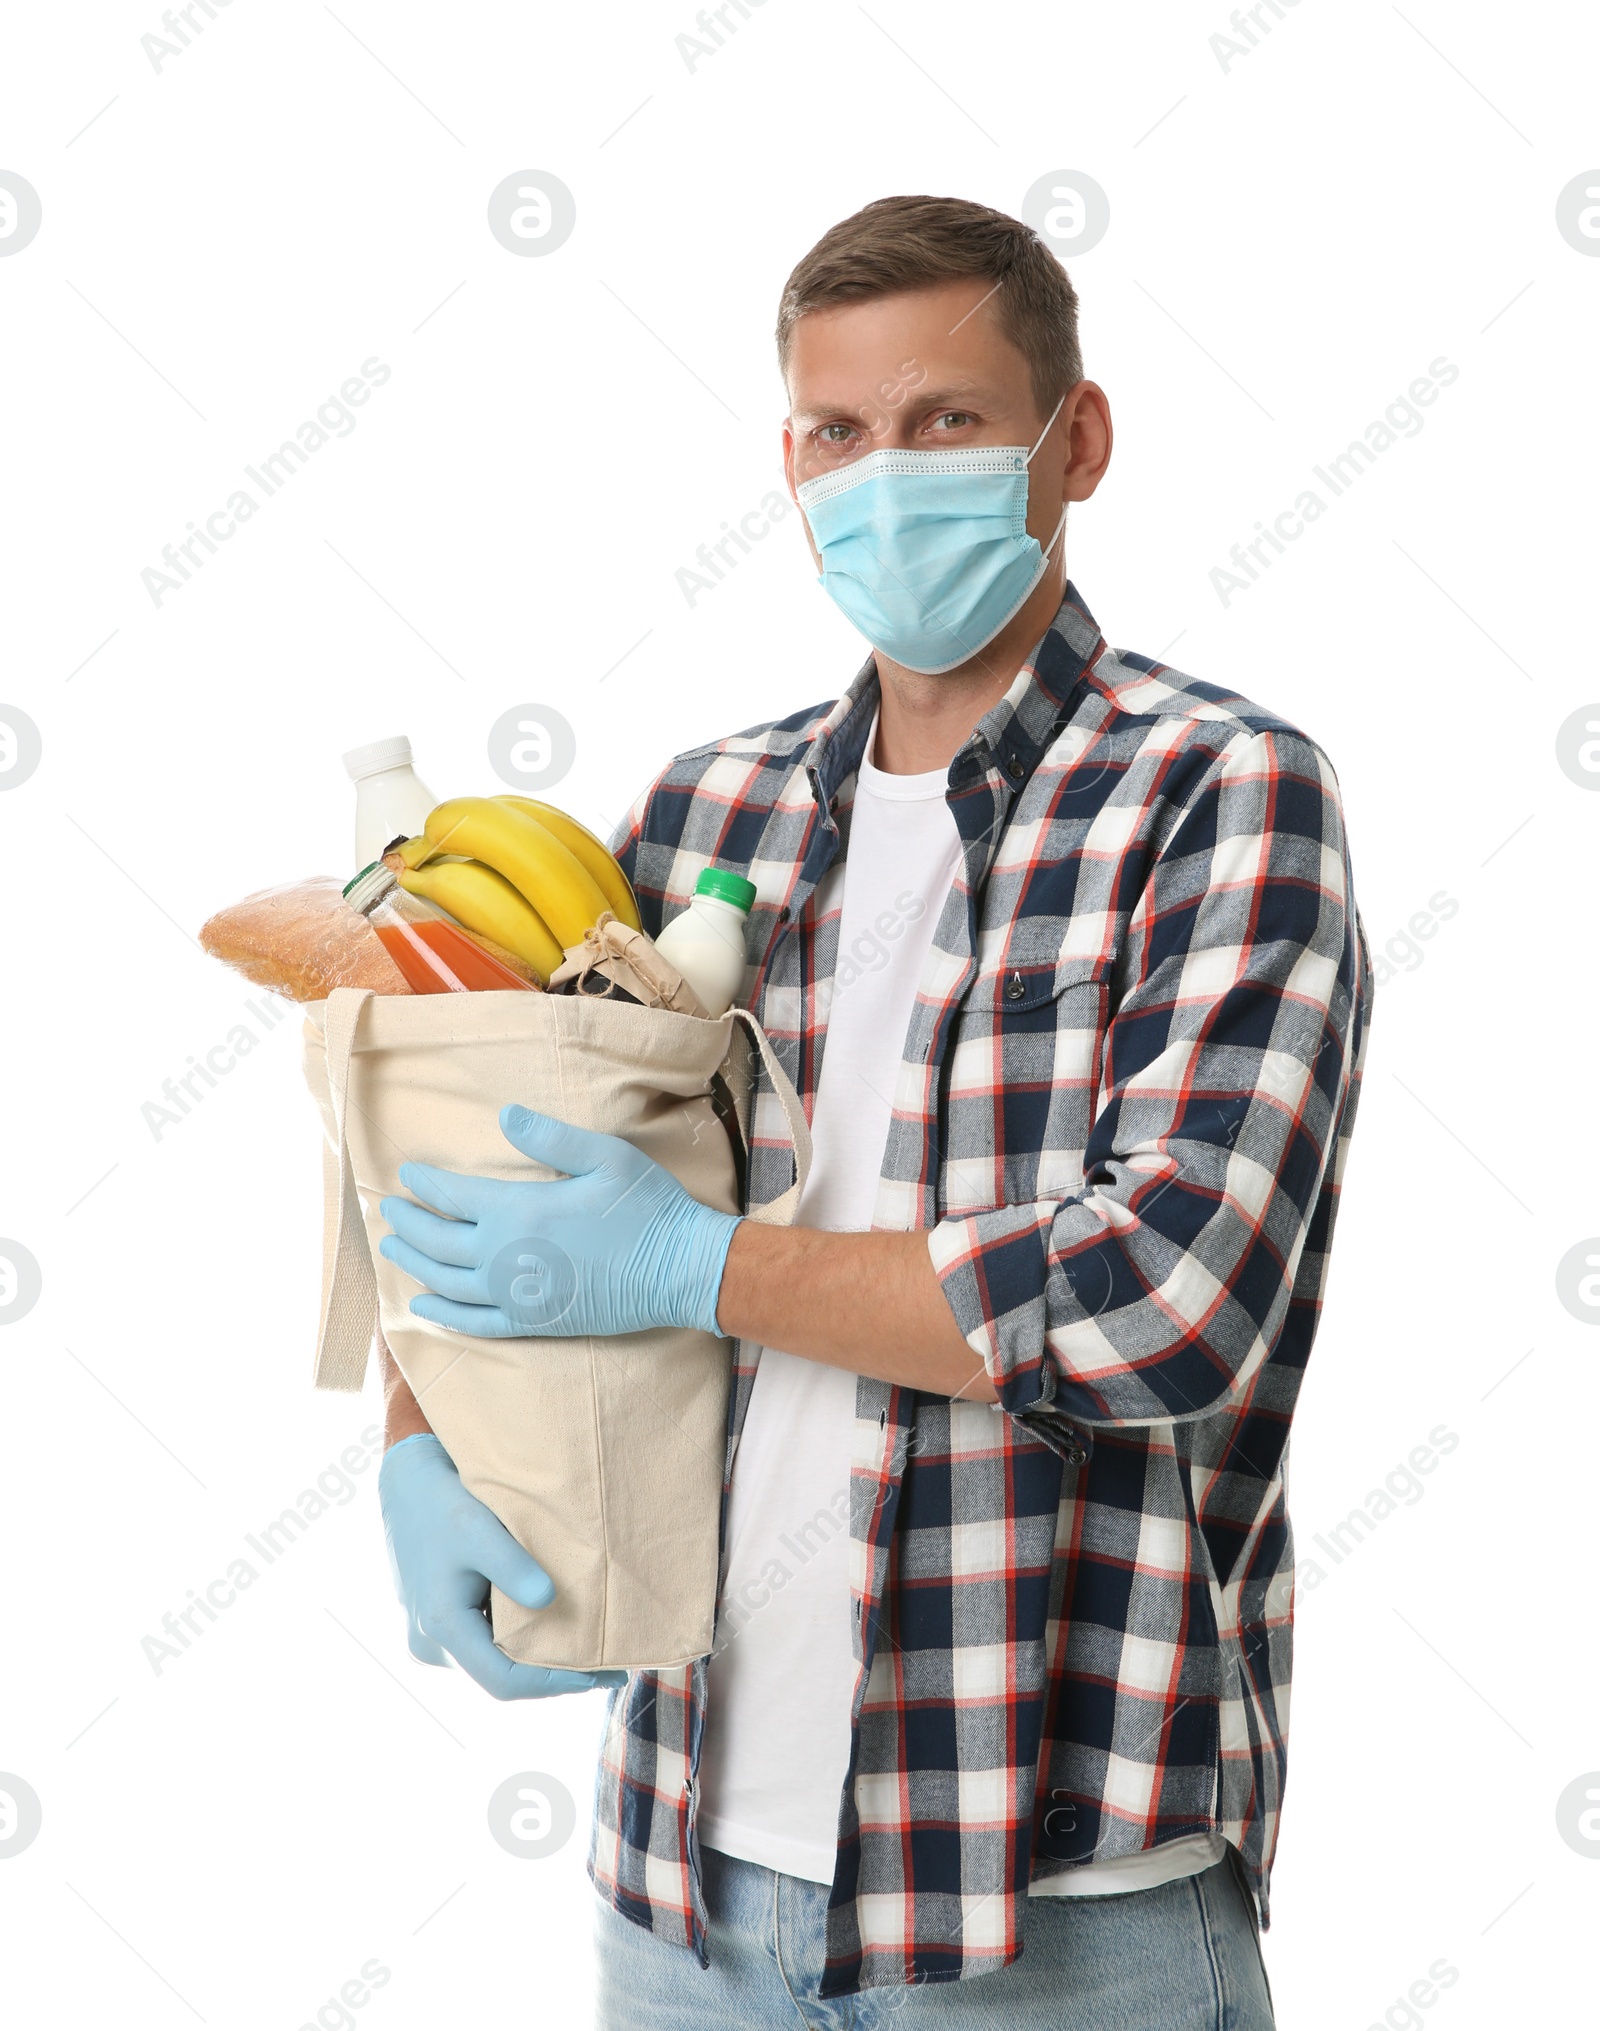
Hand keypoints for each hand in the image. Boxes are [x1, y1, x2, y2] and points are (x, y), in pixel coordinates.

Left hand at [377, 1106, 741, 1339]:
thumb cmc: (646, 1208)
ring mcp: (517, 1296)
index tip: (406, 1174)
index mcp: (520, 1212)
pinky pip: (474, 1323)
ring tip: (393, 1250)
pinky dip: (444, 1314)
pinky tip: (425, 1305)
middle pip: (438, 1241)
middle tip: (387, 1210)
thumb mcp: (605, 1157)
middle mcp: (506, 1258)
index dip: (425, 1184)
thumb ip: (550, 1137)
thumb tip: (504, 1116)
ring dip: (415, 1264)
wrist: (679, 1270)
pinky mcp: (533, 1322)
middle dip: (408, 1223)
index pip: (453, 1197)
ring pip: (447, 1282)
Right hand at [377, 1433, 623, 1699]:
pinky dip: (522, 1639)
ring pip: (495, 1661)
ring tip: (591, 1646)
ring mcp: (435, 1637)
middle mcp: (432, 1644)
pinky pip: (487, 1643)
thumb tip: (548, 1599)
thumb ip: (511, 1565)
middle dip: (554, 1674)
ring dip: (539, 1659)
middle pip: (501, 1677)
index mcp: (440, 1628)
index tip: (600, 1673)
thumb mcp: (477, 1528)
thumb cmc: (442, 1502)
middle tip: (608, 1663)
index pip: (503, 1681)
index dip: (554, 1684)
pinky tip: (558, 1625)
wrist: (407, 1483)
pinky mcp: (444, 1623)